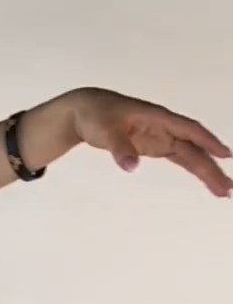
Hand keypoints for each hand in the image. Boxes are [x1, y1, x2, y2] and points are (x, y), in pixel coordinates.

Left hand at [72, 88, 230, 196]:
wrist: (85, 112)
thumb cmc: (96, 115)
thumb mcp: (105, 130)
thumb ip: (120, 148)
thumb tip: (132, 167)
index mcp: (158, 118)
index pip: (189, 130)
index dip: (207, 142)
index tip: (225, 155)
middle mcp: (164, 127)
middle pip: (194, 148)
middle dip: (211, 167)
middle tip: (227, 188)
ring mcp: (161, 137)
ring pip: (190, 155)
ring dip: (207, 171)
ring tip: (222, 191)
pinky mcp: (155, 146)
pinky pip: (180, 158)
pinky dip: (194, 168)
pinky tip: (207, 180)